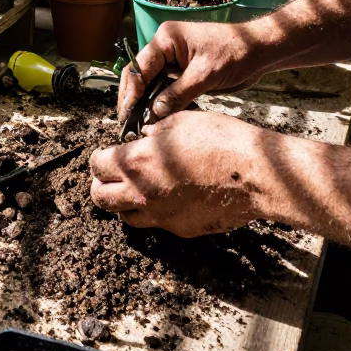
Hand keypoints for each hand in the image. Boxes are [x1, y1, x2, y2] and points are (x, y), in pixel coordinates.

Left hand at [91, 108, 265, 235]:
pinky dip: (155, 211)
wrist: (253, 173)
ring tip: (138, 187)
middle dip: (101, 184)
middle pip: (100, 198)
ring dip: (124, 202)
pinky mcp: (180, 229)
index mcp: (136, 163)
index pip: (97, 165)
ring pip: (125, 217)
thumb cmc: (219, 140)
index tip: (106, 153)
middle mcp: (142, 193)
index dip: (99, 157)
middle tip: (110, 175)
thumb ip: (154, 133)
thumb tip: (144, 137)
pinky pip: (157, 223)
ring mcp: (161, 216)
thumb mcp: (179, 122)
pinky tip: (170, 196)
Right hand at [119, 20, 274, 126]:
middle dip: (133, 99)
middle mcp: (165, 48)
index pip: (139, 67)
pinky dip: (162, 103)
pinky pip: (166, 88)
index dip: (131, 93)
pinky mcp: (183, 72)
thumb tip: (154, 112)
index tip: (126, 114)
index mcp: (166, 39)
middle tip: (128, 124)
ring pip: (151, 84)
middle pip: (140, 75)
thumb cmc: (236, 52)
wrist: (259, 50)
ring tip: (139, 125)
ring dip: (146, 103)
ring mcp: (173, 60)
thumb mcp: (206, 75)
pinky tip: (158, 119)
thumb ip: (178, 93)